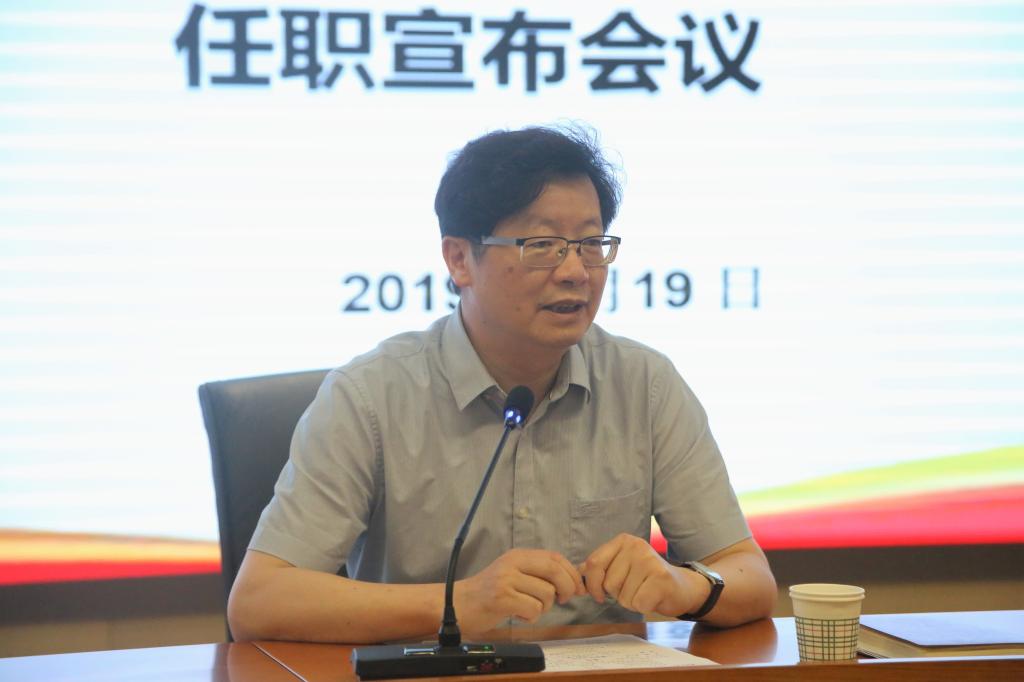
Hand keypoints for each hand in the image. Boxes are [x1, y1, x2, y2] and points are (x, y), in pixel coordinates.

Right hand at [454, 548, 585, 634]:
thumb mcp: (513, 574)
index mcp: (518, 555)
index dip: (572, 573)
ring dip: (544, 607)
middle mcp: (512, 563)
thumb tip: (574, 582)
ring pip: (546, 593)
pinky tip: (519, 615)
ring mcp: (506, 580)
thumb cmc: (489, 593)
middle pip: (554, 570)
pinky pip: (533, 609)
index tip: (578, 588)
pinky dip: (532, 616)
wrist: (458, 604)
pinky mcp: (502, 598)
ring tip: (528, 608)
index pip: (555, 557)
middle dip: (567, 587)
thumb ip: (538, 574)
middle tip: (563, 600)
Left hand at [579, 533, 705, 616]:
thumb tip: (576, 570)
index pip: (593, 564)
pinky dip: (643, 607)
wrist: (683, 587)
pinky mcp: (661, 579)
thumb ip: (601, 567)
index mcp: (623, 541)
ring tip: (644, 592)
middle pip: (608, 583)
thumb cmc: (647, 579)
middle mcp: (636, 546)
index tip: (598, 595)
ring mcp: (650, 561)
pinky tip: (653, 598)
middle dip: (617, 594)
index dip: (592, 584)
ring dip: (631, 601)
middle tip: (634, 588)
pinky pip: (637, 603)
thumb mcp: (622, 566)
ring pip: (622, 596)